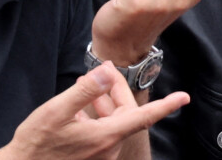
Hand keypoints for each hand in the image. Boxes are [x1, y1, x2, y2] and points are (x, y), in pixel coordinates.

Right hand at [0, 61, 188, 159]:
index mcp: (104, 135)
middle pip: (125, 113)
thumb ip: (83, 91)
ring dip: (104, 101)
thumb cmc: (38, 141)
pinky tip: (79, 106)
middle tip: (101, 69)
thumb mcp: (57, 110)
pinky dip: (96, 114)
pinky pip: (103, 131)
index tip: (183, 98)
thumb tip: (104, 74)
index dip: (164, 106)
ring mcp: (101, 154)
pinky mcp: (92, 156)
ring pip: (113, 121)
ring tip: (84, 86)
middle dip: (116, 89)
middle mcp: (108, 148)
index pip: (142, 117)